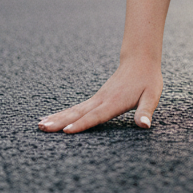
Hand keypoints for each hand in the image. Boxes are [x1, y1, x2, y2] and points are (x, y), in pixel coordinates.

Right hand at [38, 57, 162, 133]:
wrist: (140, 60)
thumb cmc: (148, 80)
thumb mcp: (152, 96)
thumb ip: (146, 111)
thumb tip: (144, 126)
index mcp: (114, 102)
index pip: (96, 116)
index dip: (81, 124)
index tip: (66, 131)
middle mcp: (102, 100)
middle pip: (78, 113)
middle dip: (60, 121)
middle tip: (43, 128)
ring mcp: (97, 98)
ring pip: (74, 110)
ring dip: (57, 117)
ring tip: (40, 125)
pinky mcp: (96, 98)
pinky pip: (77, 108)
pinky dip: (63, 113)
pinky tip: (52, 118)